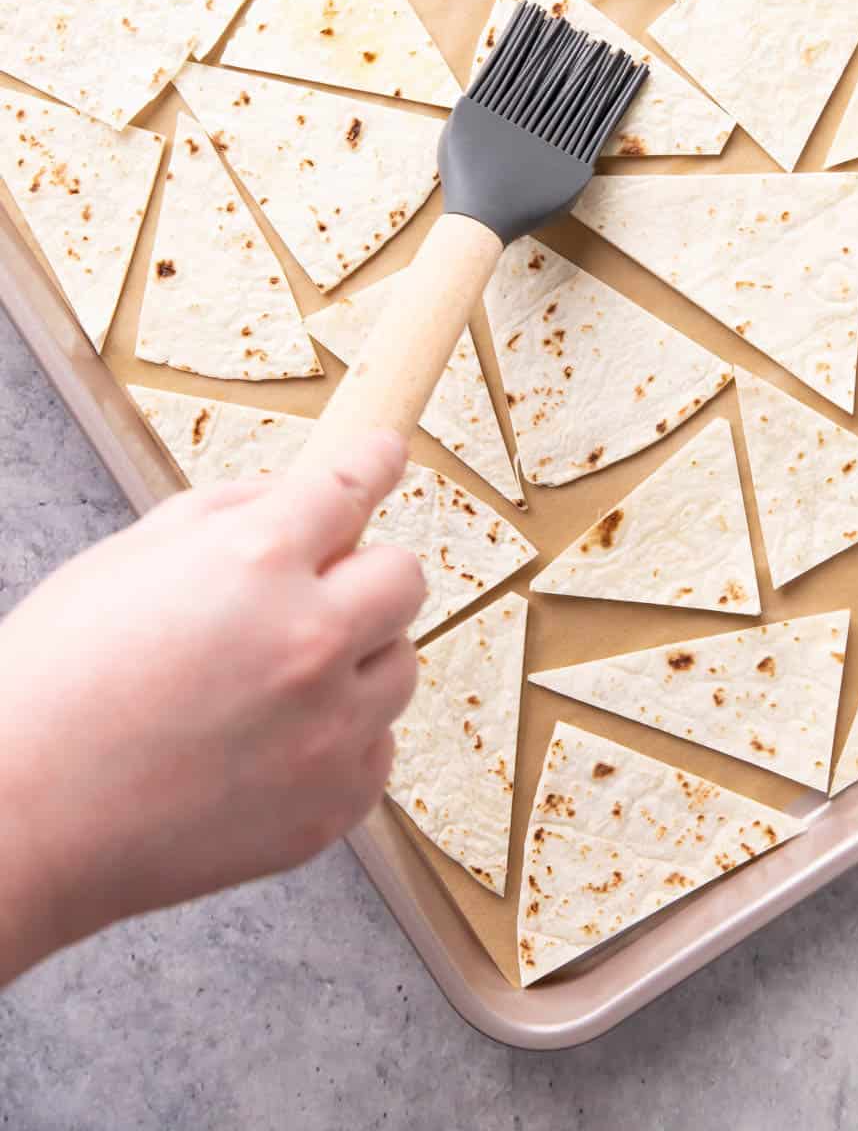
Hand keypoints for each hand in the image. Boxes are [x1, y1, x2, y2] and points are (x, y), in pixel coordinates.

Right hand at [0, 428, 423, 984]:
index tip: (383, 454)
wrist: (20, 819)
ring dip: (357, 660)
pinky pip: (376, 748)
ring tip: (273, 682)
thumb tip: (295, 496)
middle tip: (312, 594)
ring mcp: (329, 731)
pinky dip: (340, 739)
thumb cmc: (54, 684)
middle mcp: (310, 641)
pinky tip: (268, 744)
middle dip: (363, 574)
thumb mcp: (127, 555)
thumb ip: (226, 512)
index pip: (350, 488)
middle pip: (404, 578)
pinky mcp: (331, 805)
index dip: (371, 463)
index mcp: (255, 561)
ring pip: (400, 666)